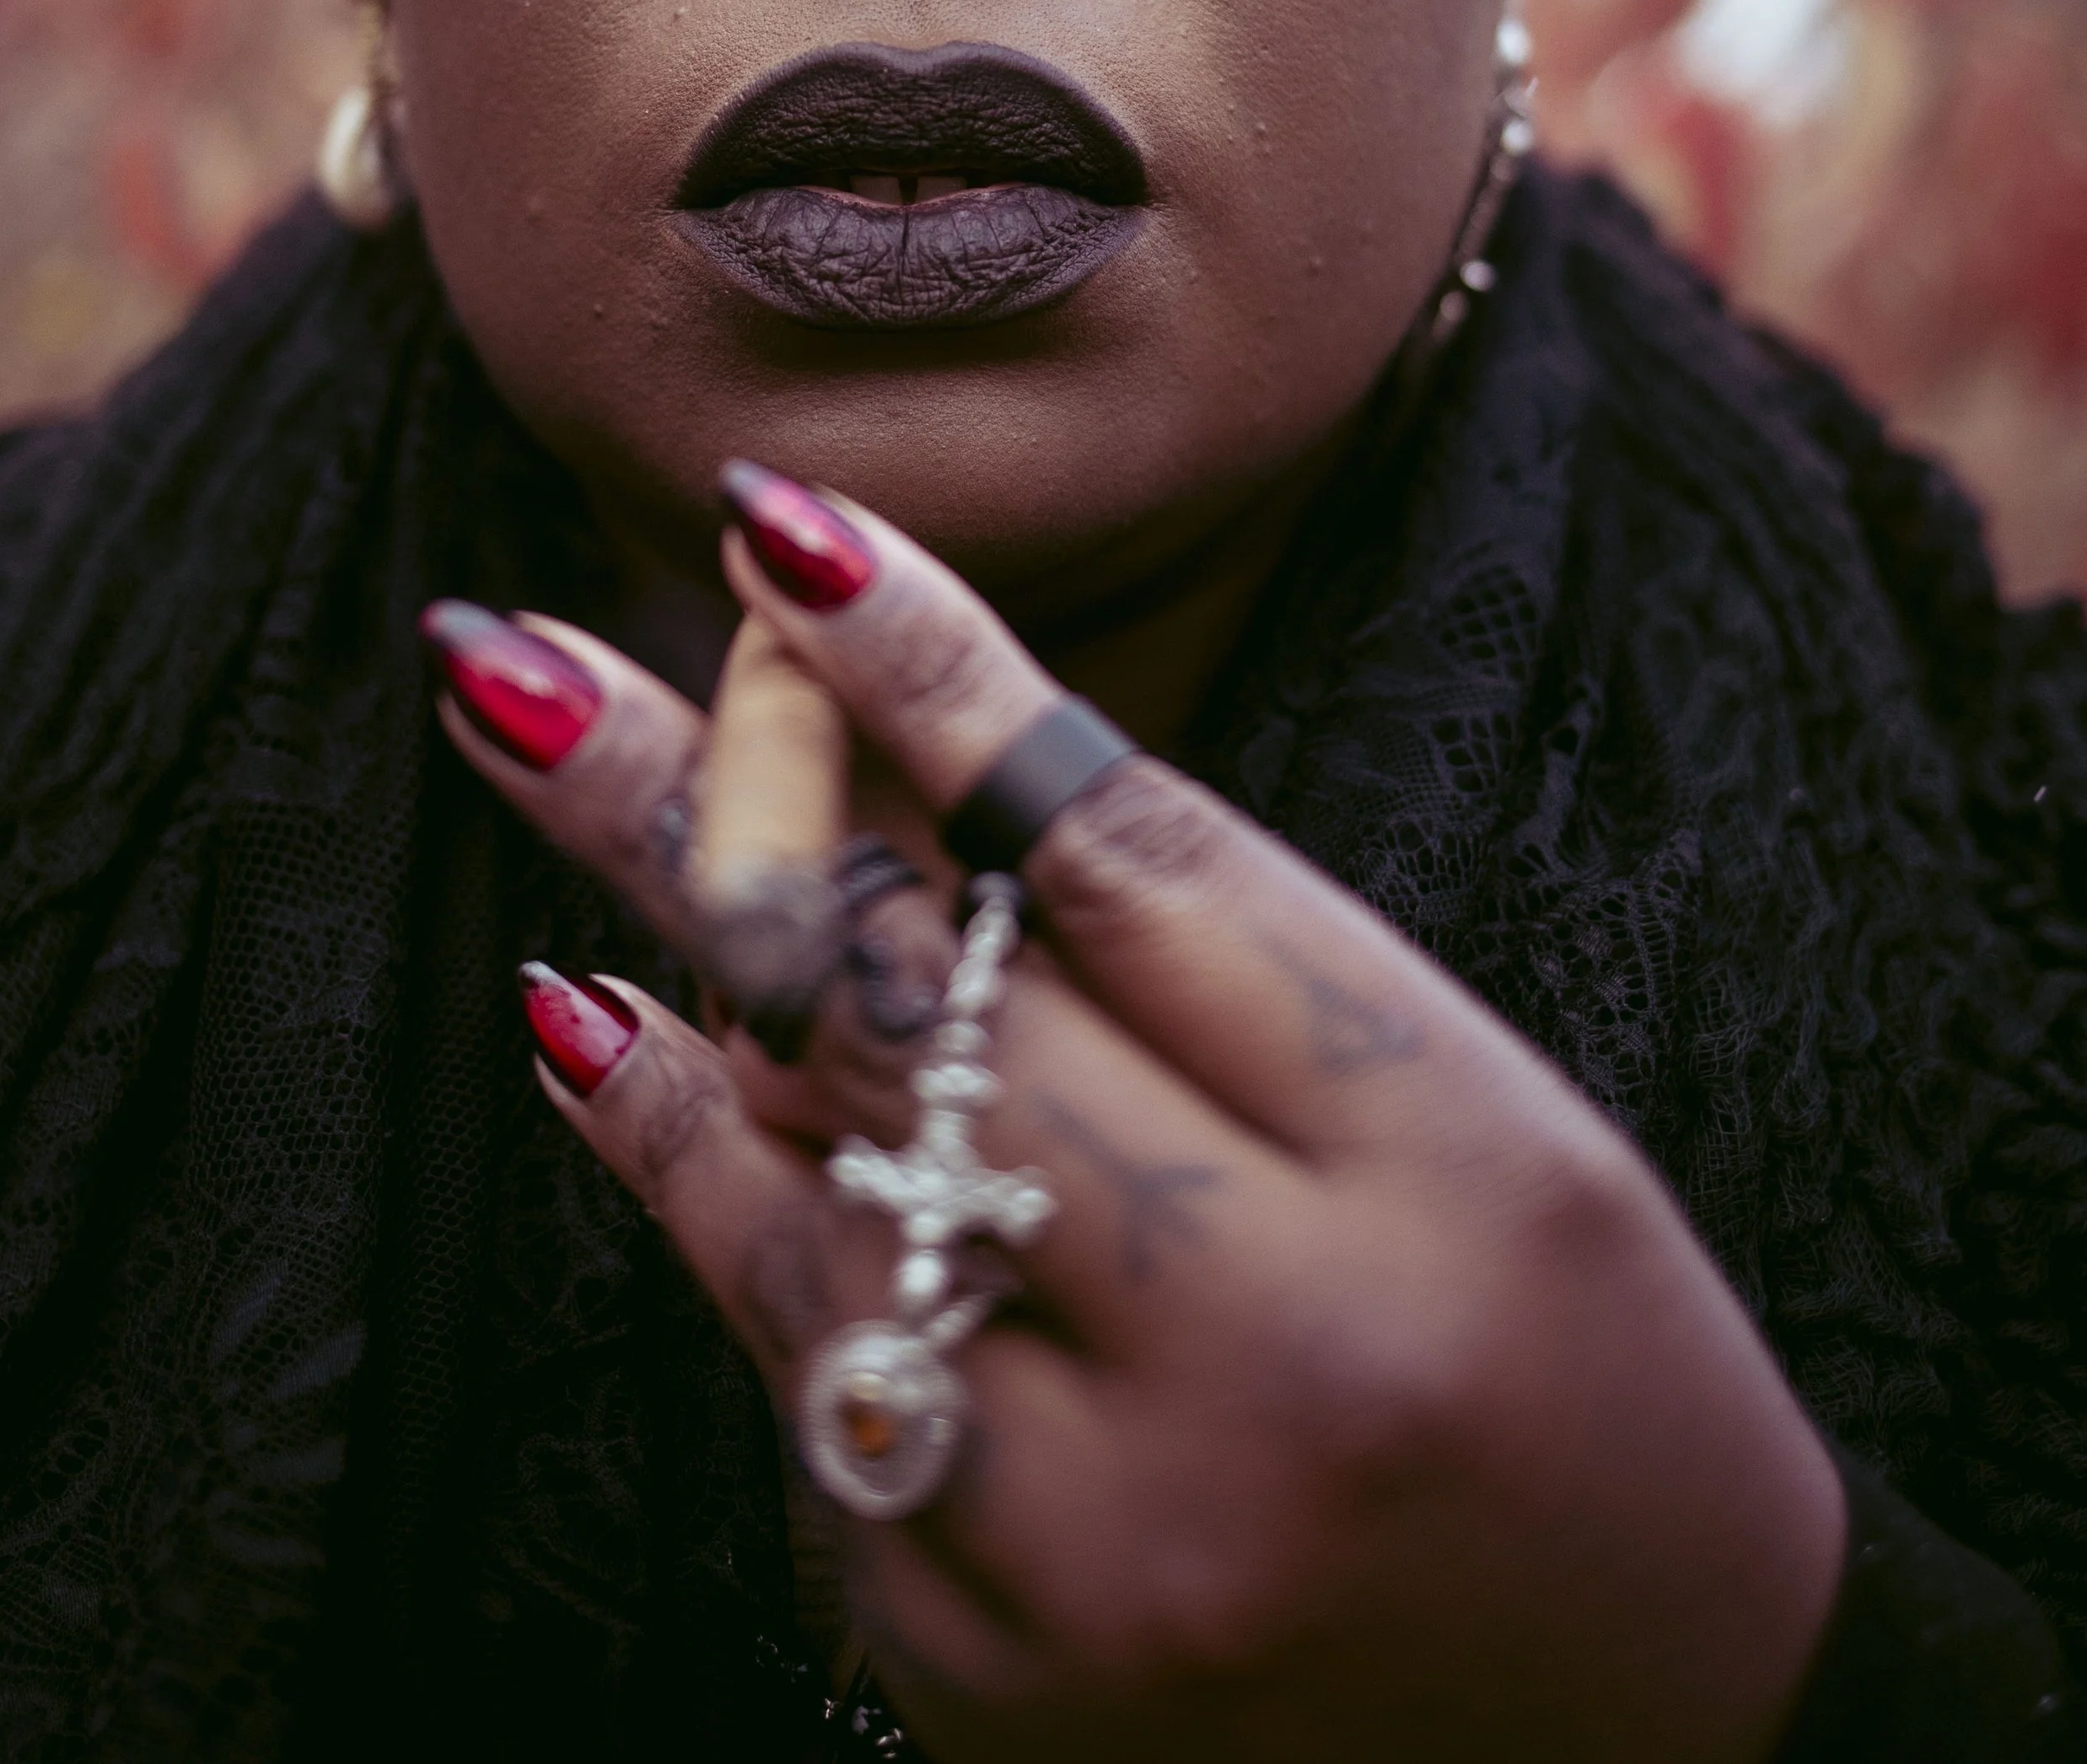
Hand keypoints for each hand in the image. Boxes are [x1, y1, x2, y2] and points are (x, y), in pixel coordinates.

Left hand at [434, 486, 1843, 1763]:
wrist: (1659, 1737)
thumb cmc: (1579, 1363)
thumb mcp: (1470, 1110)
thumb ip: (1214, 963)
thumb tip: (908, 778)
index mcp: (1440, 1165)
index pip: (1129, 858)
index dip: (937, 675)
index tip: (783, 531)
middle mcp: (1270, 1360)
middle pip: (914, 1011)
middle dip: (696, 804)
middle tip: (515, 658)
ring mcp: (1115, 1548)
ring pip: (806, 1210)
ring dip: (642, 984)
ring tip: (528, 767)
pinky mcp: (998, 1679)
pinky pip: (813, 1397)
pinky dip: (721, 1212)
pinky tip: (619, 1060)